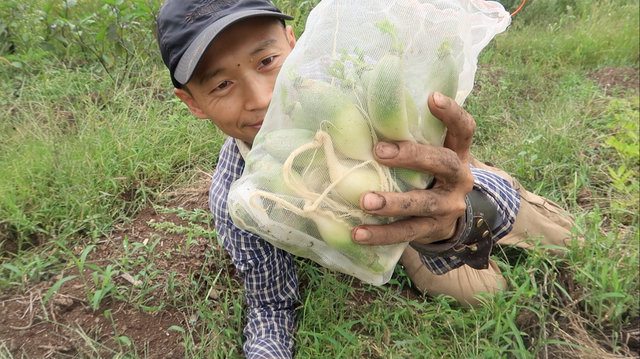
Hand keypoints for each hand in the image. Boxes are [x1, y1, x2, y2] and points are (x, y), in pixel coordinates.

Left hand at [352, 92, 474, 245]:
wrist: (447, 218)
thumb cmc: (429, 174)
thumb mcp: (430, 155)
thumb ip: (413, 138)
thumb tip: (366, 113)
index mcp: (458, 152)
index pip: (463, 129)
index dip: (452, 113)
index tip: (433, 98)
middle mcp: (460, 177)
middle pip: (444, 163)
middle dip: (412, 156)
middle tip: (379, 152)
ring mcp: (449, 206)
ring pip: (424, 203)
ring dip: (393, 202)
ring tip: (365, 201)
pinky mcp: (434, 229)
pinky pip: (408, 232)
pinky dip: (382, 234)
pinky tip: (359, 233)